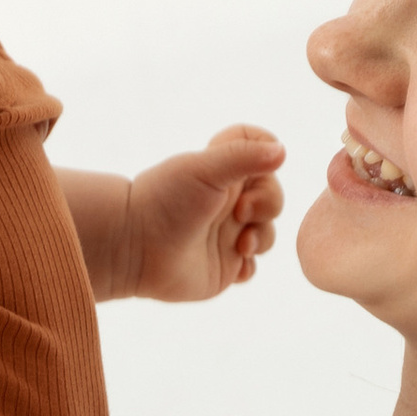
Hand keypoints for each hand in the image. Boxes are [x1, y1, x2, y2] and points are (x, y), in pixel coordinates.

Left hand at [116, 125, 285, 303]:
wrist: (134, 247)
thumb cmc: (165, 200)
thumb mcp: (206, 169)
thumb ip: (244, 156)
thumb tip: (282, 151)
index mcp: (224, 170)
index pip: (259, 147)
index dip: (267, 150)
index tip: (259, 162)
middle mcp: (227, 201)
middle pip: (273, 196)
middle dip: (268, 204)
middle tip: (241, 214)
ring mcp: (226, 234)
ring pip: (267, 233)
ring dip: (262, 238)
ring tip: (240, 246)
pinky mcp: (222, 267)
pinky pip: (251, 268)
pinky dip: (249, 267)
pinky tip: (234, 267)